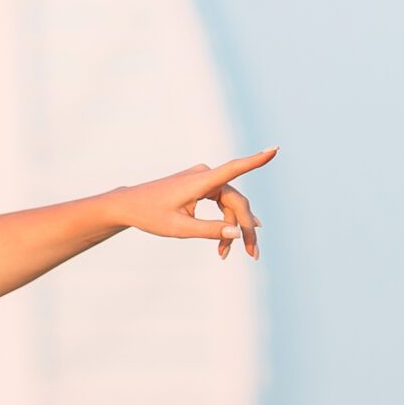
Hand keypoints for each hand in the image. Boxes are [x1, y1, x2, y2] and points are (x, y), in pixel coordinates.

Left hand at [107, 147, 275, 259]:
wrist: (128, 205)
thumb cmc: (150, 215)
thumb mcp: (178, 228)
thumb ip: (209, 230)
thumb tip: (238, 233)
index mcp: (199, 181)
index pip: (233, 168)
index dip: (256, 160)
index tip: (275, 149)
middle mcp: (205, 175)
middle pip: (236, 201)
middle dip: (245, 228)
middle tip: (253, 254)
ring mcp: (204, 179)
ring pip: (230, 204)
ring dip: (233, 228)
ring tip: (227, 254)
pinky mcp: (201, 185)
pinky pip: (221, 203)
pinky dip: (223, 221)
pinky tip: (228, 241)